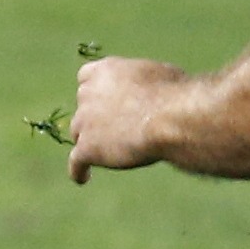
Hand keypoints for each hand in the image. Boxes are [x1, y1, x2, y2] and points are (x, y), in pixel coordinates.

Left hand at [66, 56, 186, 183]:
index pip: (86, 77)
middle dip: (95, 117)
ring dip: (90, 141)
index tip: (104, 99)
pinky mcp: (87, 148)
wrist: (169, 118)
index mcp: (104, 71)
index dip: (96, 90)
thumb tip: (154, 90)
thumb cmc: (173, 94)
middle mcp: (88, 93)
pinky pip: (76, 162)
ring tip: (106, 154)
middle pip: (83, 108)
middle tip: (115, 129)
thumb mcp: (159, 74)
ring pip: (79, 134)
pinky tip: (84, 177)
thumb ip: (144, 83)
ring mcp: (84, 121)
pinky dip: (79, 170)